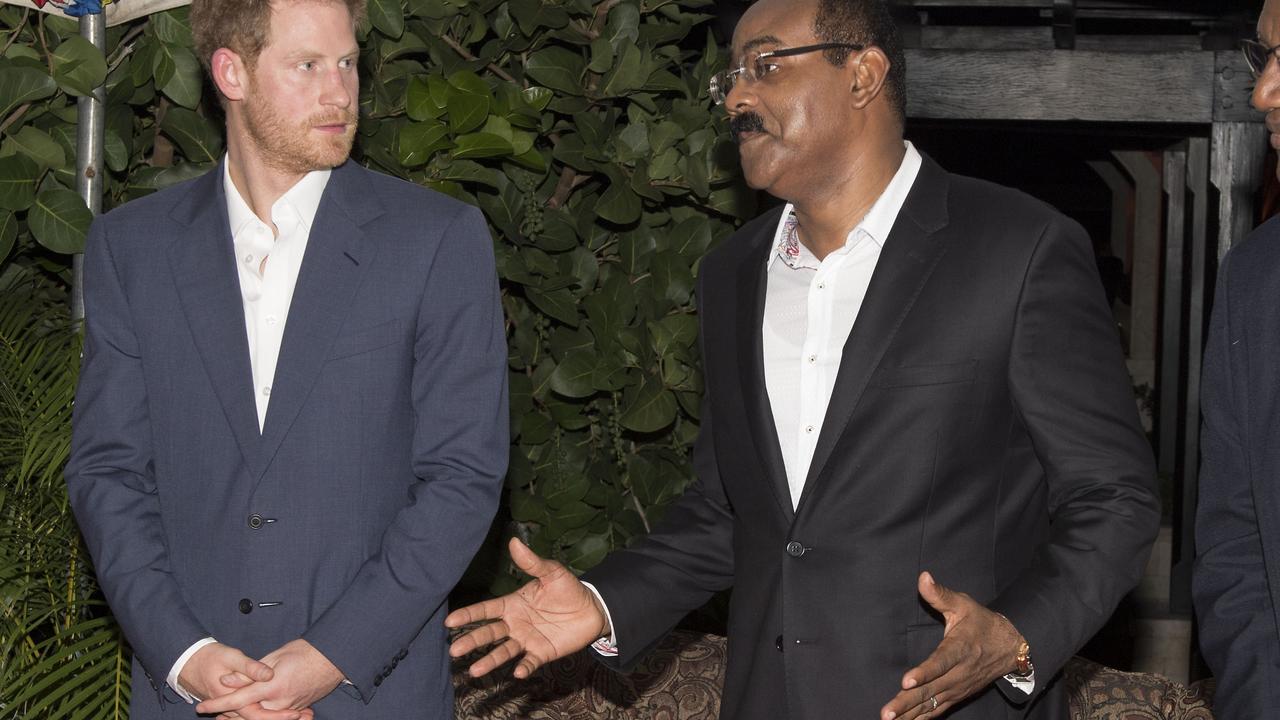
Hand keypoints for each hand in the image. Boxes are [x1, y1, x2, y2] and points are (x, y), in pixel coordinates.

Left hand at [195, 639, 342, 719]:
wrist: (334, 659)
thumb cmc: (306, 652)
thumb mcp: (275, 656)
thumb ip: (250, 672)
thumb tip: (227, 681)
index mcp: (273, 687)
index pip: (238, 699)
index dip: (218, 704)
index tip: (201, 707)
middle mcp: (281, 702)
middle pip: (248, 715)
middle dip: (229, 716)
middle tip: (213, 714)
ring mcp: (289, 708)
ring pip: (261, 717)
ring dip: (244, 716)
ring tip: (227, 714)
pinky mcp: (296, 709)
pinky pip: (274, 716)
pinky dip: (261, 714)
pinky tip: (252, 711)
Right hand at [445, 537, 608, 678]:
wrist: (592, 608)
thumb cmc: (568, 589)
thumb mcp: (551, 572)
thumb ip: (532, 562)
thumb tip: (514, 542)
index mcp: (512, 604)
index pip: (486, 610)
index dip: (468, 615)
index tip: (450, 622)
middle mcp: (515, 624)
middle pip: (489, 633)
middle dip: (471, 641)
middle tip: (454, 650)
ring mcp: (527, 640)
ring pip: (504, 651)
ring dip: (490, 660)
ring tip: (475, 671)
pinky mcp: (542, 653)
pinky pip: (530, 661)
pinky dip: (524, 666)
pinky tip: (517, 672)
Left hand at [880, 572, 1024, 719]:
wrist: (1011, 646)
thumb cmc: (982, 622)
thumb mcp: (963, 604)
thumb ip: (940, 595)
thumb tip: (923, 577)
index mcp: (960, 648)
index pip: (940, 663)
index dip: (924, 673)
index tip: (906, 681)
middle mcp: (959, 672)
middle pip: (932, 690)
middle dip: (908, 702)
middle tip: (887, 712)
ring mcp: (958, 687)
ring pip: (933, 704)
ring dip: (911, 714)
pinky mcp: (958, 694)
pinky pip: (939, 710)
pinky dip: (922, 718)